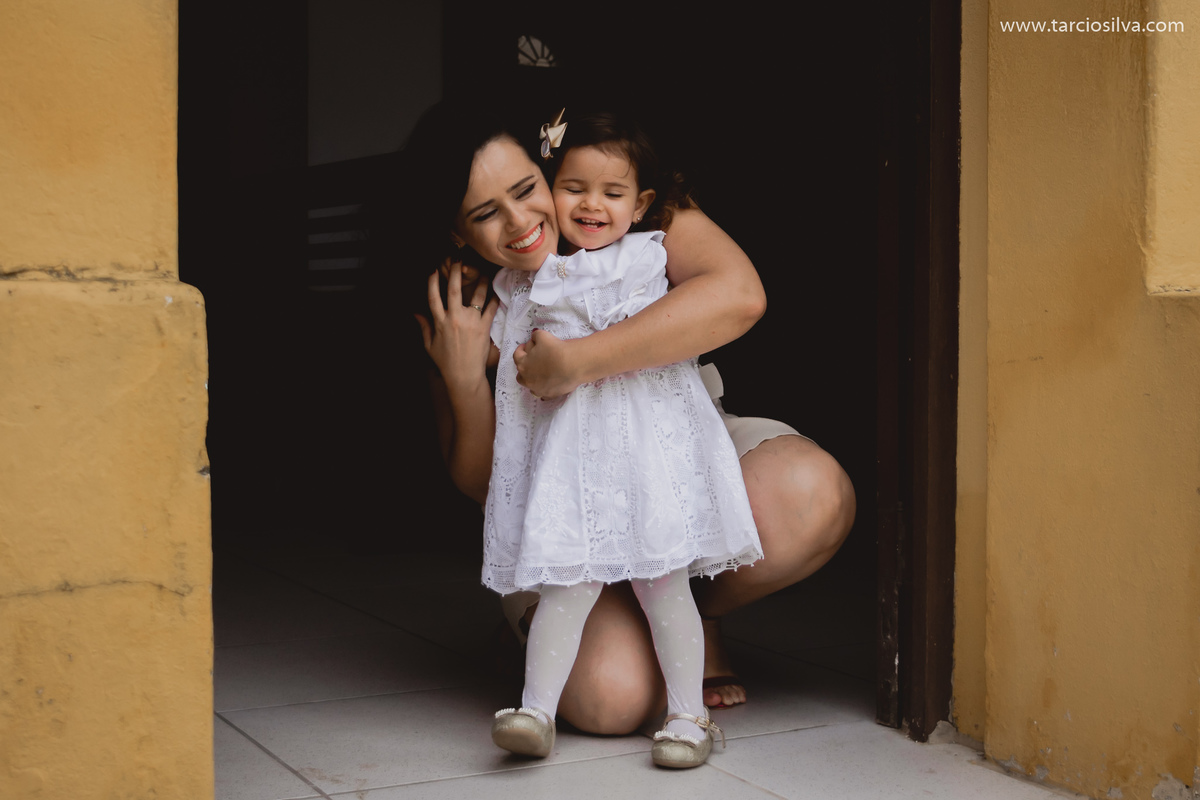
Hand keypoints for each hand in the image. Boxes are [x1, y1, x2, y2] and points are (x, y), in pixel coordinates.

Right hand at [416, 260, 496, 388]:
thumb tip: (416, 312)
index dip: (432, 281)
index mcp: (439, 322)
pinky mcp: (484, 327)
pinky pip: (490, 308)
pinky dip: (493, 298)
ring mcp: (470, 322)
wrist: (464, 376)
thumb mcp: (429, 345)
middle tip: (457, 259)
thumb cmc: (446, 362)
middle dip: (455, 272)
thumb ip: (424, 326)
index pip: (433, 297)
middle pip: (453, 290)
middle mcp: (454, 318)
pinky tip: (494, 290)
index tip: (433, 269)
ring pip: (476, 296)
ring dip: (479, 281)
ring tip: (482, 271)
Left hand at [513, 329, 583, 398]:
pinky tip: (549, 383)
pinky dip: (544, 388)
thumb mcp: (543, 336)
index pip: (517, 356)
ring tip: (539, 374)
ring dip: (533, 380)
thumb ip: (536, 336)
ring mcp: (539, 389)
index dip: (520, 349)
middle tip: (531, 360)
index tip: (524, 346)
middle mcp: (528, 379)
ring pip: (531, 386)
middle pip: (521, 374)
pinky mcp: (550, 394)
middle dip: (524, 367)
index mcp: (523, 365)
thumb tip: (534, 337)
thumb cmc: (556, 350)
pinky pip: (544, 393)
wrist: (574, 364)